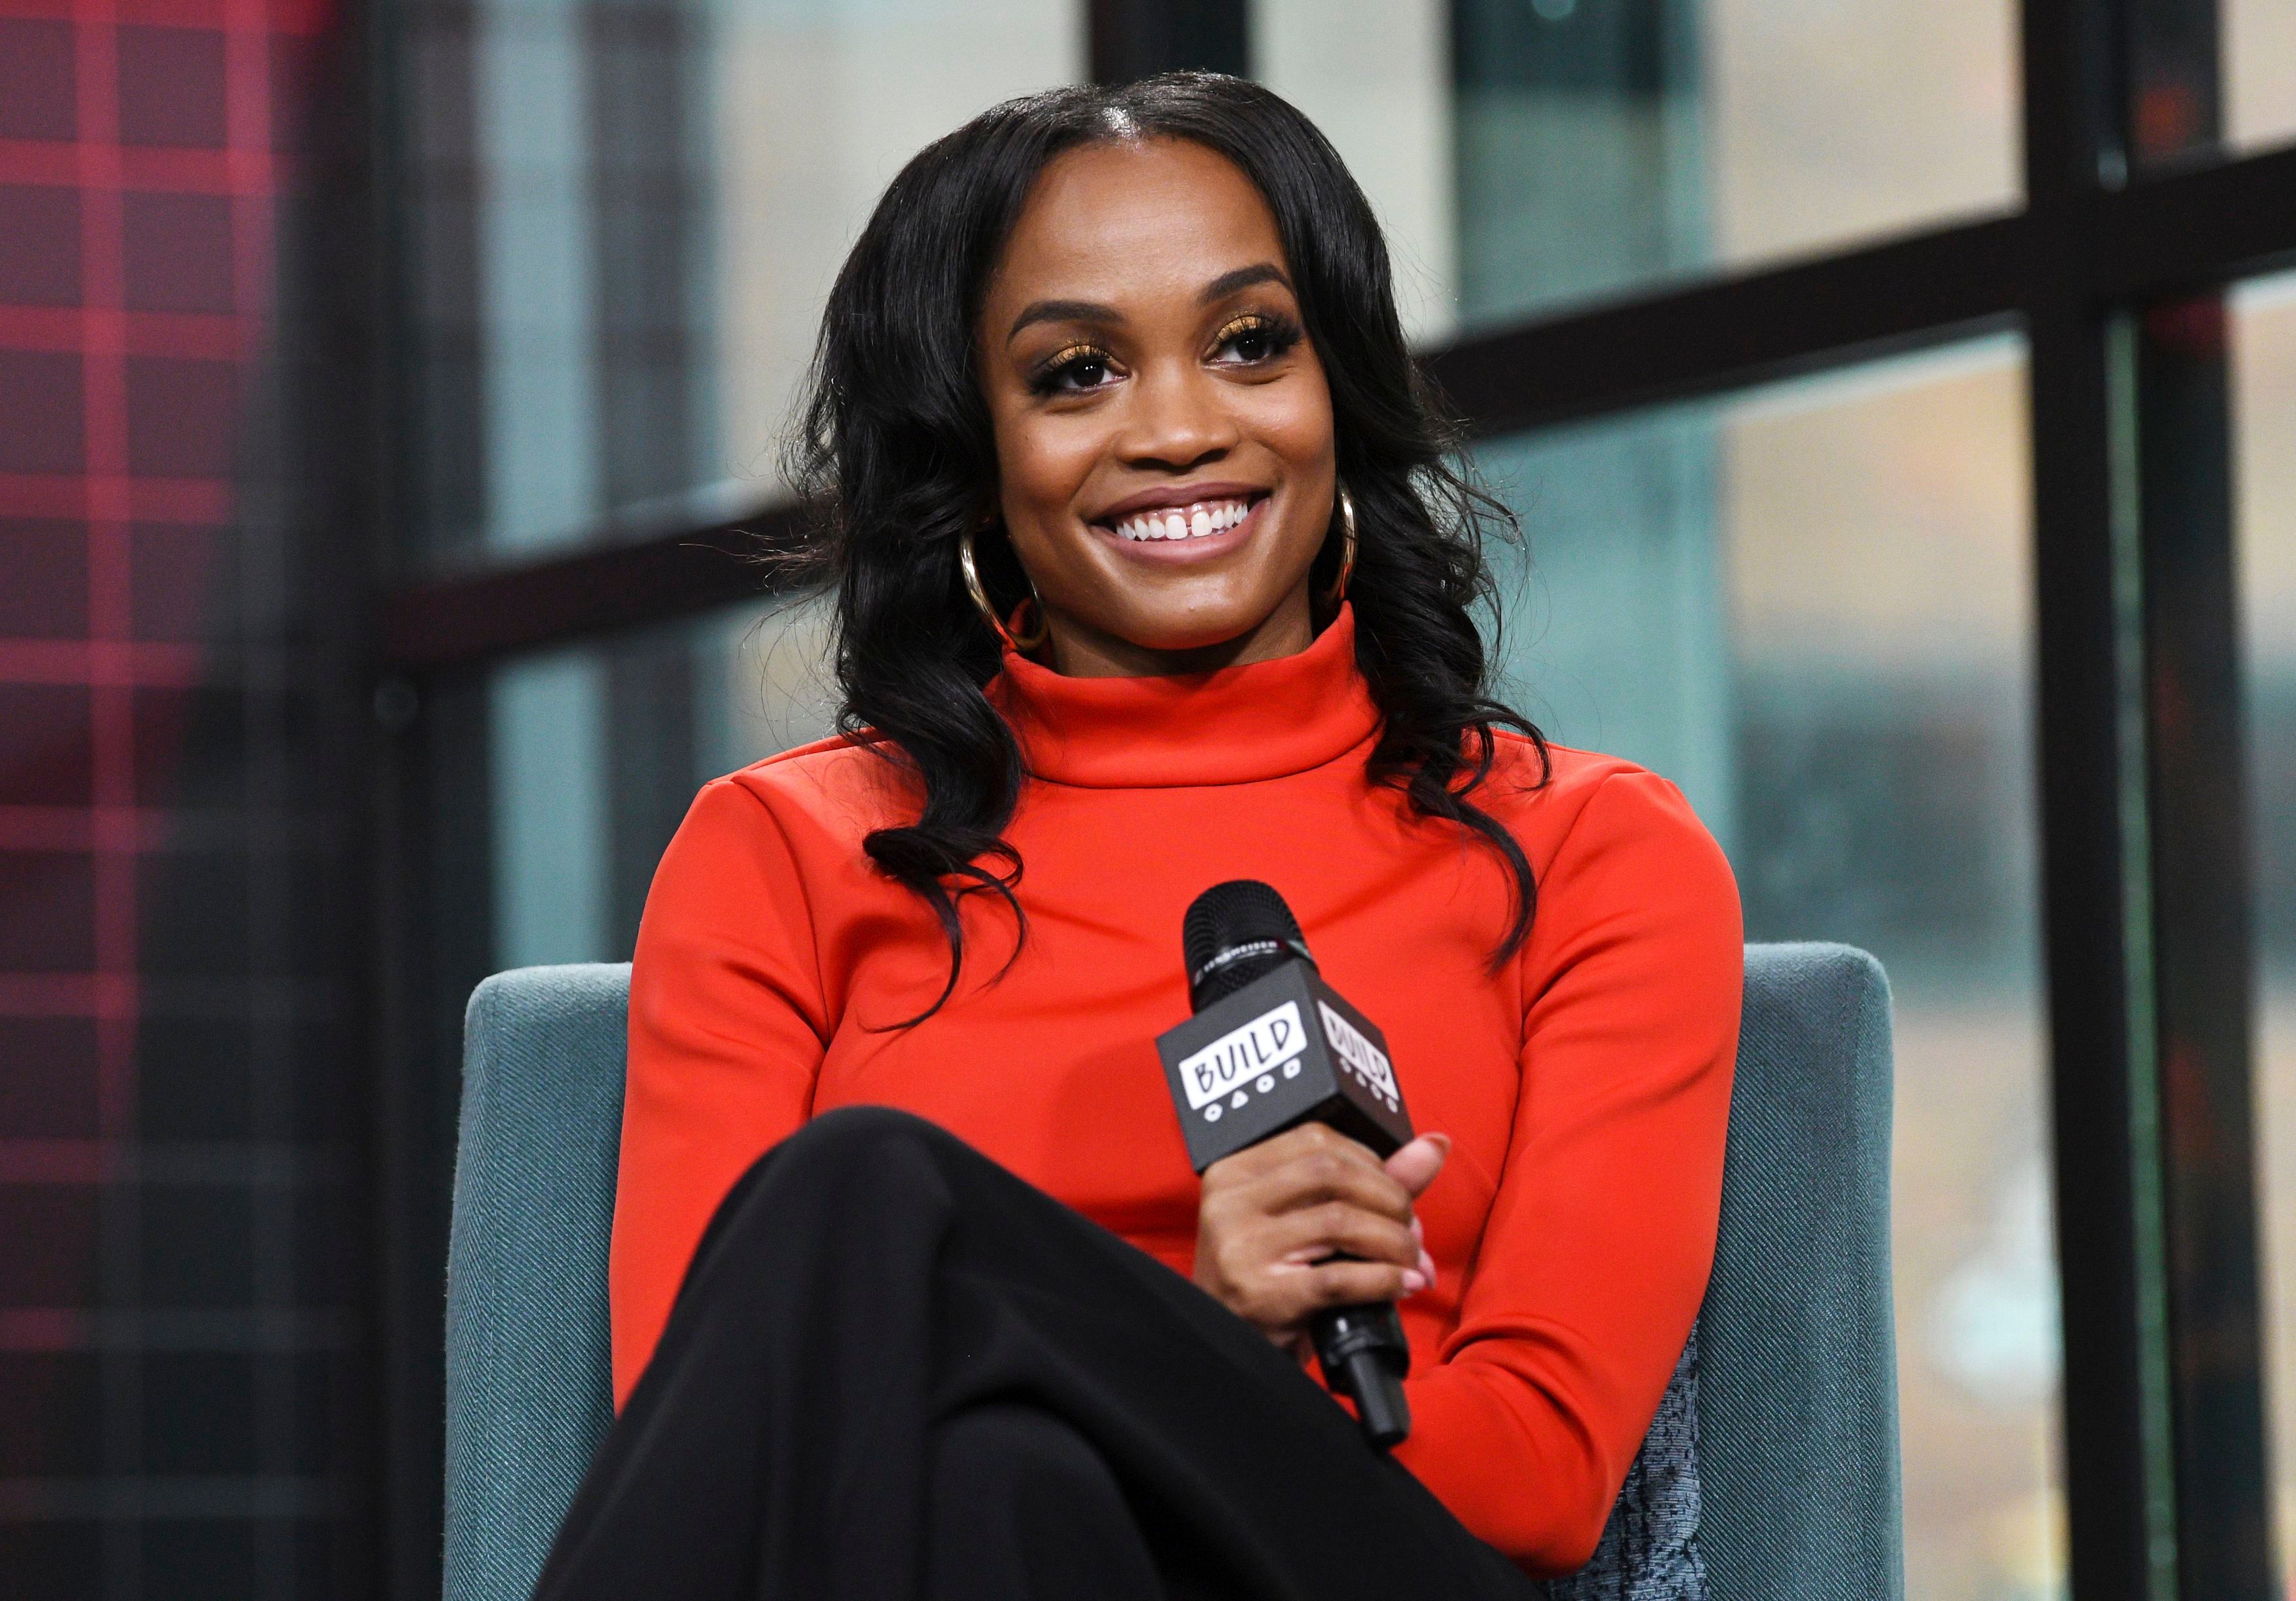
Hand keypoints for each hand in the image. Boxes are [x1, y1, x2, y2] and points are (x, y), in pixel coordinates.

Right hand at [1192, 1122, 1449, 1355]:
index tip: (1394, 1196)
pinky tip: (1404, 1286)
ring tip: (1411, 1263)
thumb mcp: (1308, 1221)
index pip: (1317, 1139)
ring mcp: (1242, 1249)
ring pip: (1341, 1220)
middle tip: (1410, 1234)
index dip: (1372, 1163)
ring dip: (1395, 1241)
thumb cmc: (1275, 1279)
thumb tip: (1434, 1146)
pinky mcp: (1262, 1296)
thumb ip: (1372, 1181)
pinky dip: (1385, 1280)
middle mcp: (1231, 1203)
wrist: (1234, 1350)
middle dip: (1390, 1199)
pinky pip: (1339, 1278)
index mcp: (1235, 1172)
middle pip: (1333, 1172)